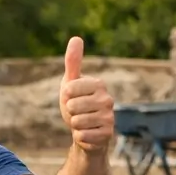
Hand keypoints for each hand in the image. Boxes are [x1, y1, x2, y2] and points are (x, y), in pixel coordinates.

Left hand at [58, 37, 113, 153]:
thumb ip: (73, 62)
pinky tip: (87, 133)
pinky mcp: (107, 134)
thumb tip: (76, 38)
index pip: (69, 89)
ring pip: (77, 122)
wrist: (86, 129)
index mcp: (98, 84)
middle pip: (72, 106)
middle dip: (70, 112)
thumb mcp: (71, 82)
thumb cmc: (77, 103)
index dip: (66, 96)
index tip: (73, 98)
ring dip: (75, 125)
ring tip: (83, 122)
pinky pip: (82, 136)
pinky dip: (80, 136)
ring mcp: (109, 118)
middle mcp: (107, 100)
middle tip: (78, 112)